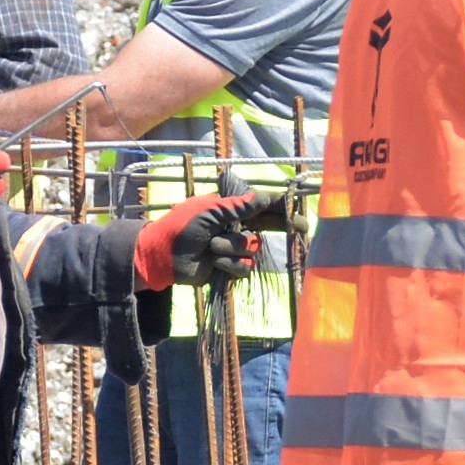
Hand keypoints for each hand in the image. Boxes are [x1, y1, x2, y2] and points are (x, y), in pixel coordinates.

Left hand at [135, 187, 288, 289]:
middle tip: (299, 227)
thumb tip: (265, 196)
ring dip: (233, 247)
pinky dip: (229, 264)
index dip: (280, 206)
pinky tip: (214, 261)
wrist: (164, 255)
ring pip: (253, 249)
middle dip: (283, 225)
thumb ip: (239, 206)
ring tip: (212, 247)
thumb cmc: (183, 226)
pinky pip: (244, 267)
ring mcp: (234, 249)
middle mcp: (237, 228)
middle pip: (268, 227)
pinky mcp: (230, 268)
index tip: (296, 206)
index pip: (261, 205)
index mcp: (231, 210)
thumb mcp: (209, 210)